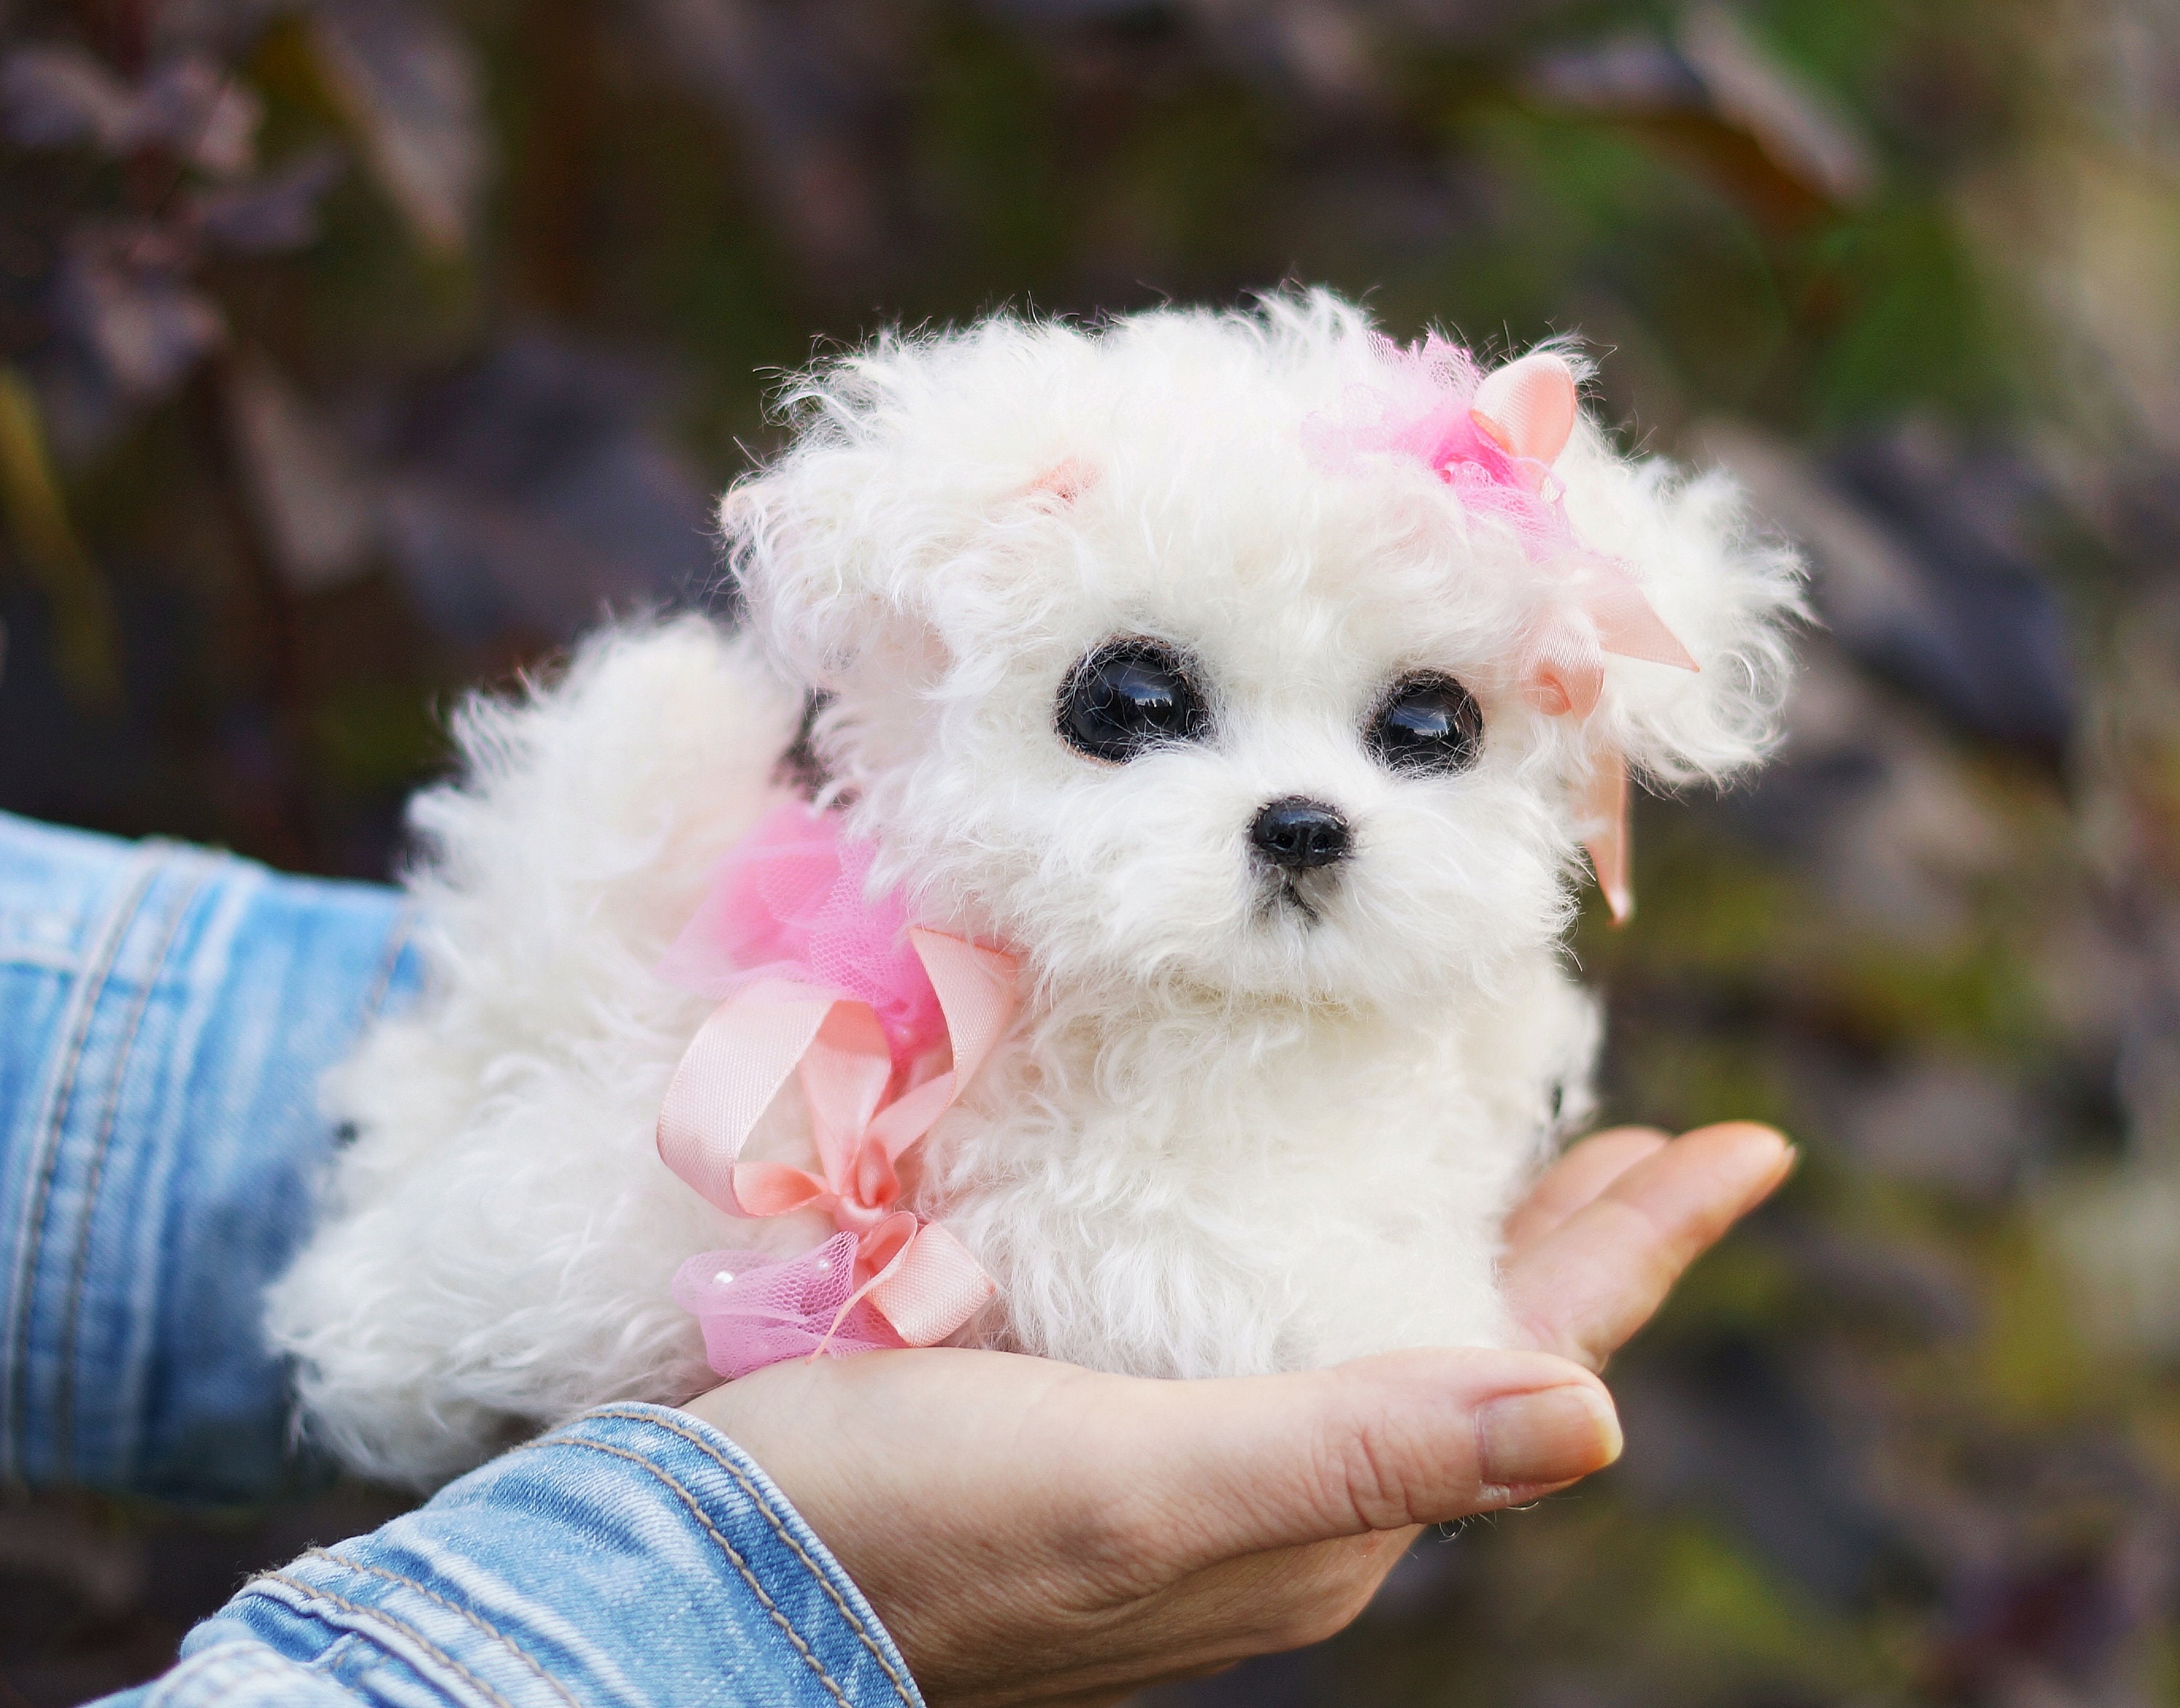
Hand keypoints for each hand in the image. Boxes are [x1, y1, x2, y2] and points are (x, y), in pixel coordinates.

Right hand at [683, 1121, 1792, 1707]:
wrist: (723, 1574)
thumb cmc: (917, 1521)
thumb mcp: (1143, 1477)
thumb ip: (1356, 1446)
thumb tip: (1594, 1423)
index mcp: (1327, 1514)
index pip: (1532, 1362)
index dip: (1641, 1252)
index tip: (1753, 1144)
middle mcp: (1286, 1499)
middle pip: (1476, 1340)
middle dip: (1576, 1238)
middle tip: (1658, 1136)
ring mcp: (1199, 1465)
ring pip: (1378, 1322)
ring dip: (1459, 1234)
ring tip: (1524, 1153)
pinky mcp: (1110, 1422)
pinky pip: (1276, 1318)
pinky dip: (1332, 1240)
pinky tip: (1315, 1192)